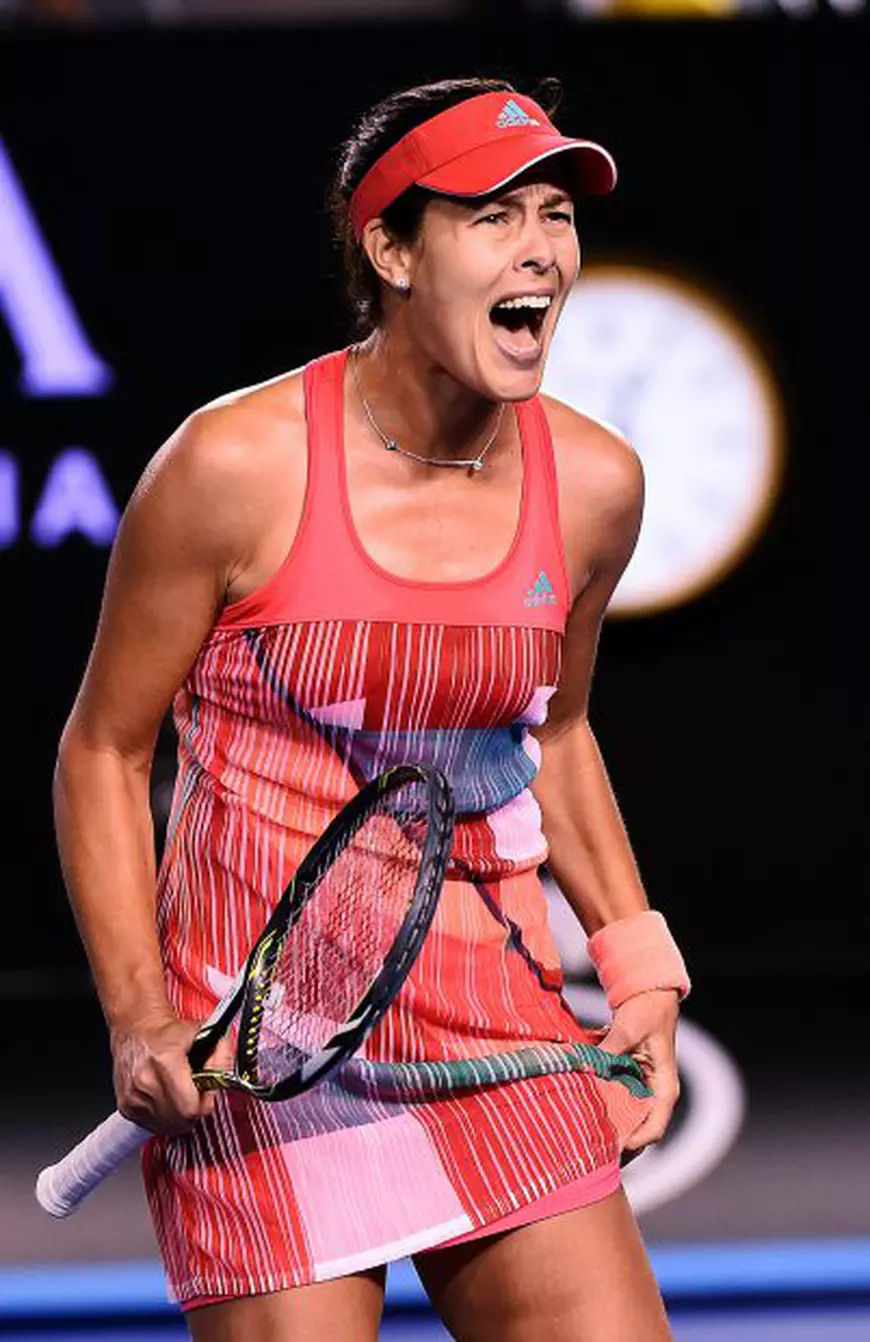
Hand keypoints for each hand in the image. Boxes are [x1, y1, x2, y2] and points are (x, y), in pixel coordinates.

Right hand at [110, 1011, 231, 1135]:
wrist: (136, 1026)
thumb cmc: (167, 1031)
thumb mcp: (203, 1032)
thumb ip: (222, 1055)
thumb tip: (225, 1079)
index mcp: (165, 1061)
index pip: (192, 1107)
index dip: (206, 1102)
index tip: (208, 1091)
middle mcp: (146, 1081)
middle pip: (181, 1120)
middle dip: (195, 1110)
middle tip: (197, 1093)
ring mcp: (133, 1096)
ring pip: (168, 1126)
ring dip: (179, 1116)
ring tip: (181, 1093)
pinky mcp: (126, 1106)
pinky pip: (153, 1125)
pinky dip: (164, 1117)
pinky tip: (166, 1097)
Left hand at [599, 987, 680, 1154]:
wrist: (649, 993)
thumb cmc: (647, 1010)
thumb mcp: (627, 1030)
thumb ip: (609, 1050)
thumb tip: (587, 1067)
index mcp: (665, 1087)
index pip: (655, 1127)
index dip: (634, 1142)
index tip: (611, 1148)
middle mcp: (657, 1092)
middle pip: (641, 1130)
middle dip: (619, 1144)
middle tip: (593, 1156)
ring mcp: (645, 1087)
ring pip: (629, 1120)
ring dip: (611, 1130)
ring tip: (587, 1144)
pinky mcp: (632, 1079)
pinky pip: (619, 1103)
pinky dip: (605, 1111)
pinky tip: (585, 1117)